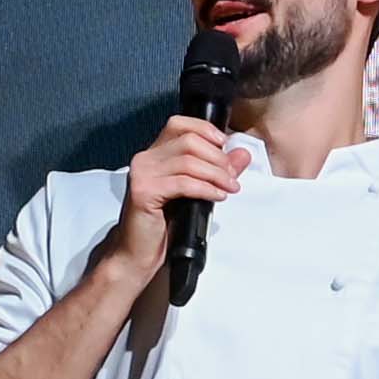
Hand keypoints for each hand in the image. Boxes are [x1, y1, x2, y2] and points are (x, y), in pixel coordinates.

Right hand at [94, 117, 252, 275]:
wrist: (136, 254)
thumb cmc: (163, 225)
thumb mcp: (194, 193)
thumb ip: (216, 171)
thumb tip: (242, 155)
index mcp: (154, 154)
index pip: (179, 124)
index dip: (206, 130)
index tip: (225, 146)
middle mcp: (145, 159)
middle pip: (188, 141)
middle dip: (217, 157)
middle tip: (232, 176)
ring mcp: (142, 174)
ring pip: (188, 161)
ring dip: (216, 174)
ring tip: (230, 187)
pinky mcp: (144, 192)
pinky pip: (183, 183)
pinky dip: (205, 188)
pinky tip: (217, 196)